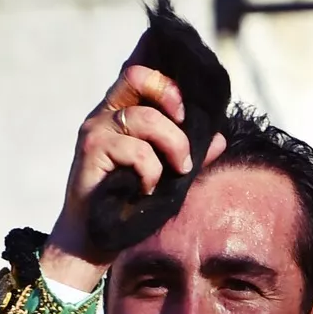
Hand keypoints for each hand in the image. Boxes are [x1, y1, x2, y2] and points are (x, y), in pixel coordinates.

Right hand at [44, 60, 226, 290]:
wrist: (93, 239)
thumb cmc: (128, 204)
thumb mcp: (166, 175)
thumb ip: (189, 154)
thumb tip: (220, 139)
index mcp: (119, 113)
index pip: (140, 75)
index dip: (167, 86)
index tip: (184, 115)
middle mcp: (104, 115)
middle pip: (139, 79)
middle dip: (173, 106)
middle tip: (185, 145)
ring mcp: (95, 131)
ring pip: (145, 119)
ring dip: (172, 148)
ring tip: (173, 174)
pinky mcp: (91, 151)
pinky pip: (138, 152)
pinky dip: (152, 173)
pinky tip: (146, 190)